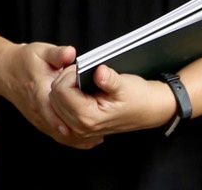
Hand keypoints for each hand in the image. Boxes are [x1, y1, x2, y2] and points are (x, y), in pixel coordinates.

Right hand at [0, 39, 101, 148]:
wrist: (6, 72)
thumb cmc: (25, 61)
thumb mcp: (41, 52)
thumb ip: (57, 54)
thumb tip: (70, 52)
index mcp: (38, 89)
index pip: (48, 107)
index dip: (59, 118)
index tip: (72, 127)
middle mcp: (37, 108)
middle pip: (56, 125)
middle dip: (75, 132)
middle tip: (97, 135)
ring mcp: (38, 117)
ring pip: (57, 134)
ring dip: (75, 139)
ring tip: (96, 139)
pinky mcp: (41, 122)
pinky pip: (56, 135)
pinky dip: (72, 140)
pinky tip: (87, 140)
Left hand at [46, 63, 172, 142]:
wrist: (148, 110)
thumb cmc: (137, 97)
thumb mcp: (125, 84)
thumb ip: (110, 79)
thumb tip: (99, 71)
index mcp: (89, 117)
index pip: (60, 91)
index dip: (68, 75)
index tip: (82, 70)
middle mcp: (80, 127)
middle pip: (54, 97)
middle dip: (64, 81)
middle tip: (82, 74)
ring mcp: (79, 130)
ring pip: (54, 103)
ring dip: (64, 89)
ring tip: (82, 81)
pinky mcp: (79, 128)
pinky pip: (60, 110)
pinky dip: (65, 98)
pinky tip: (79, 92)